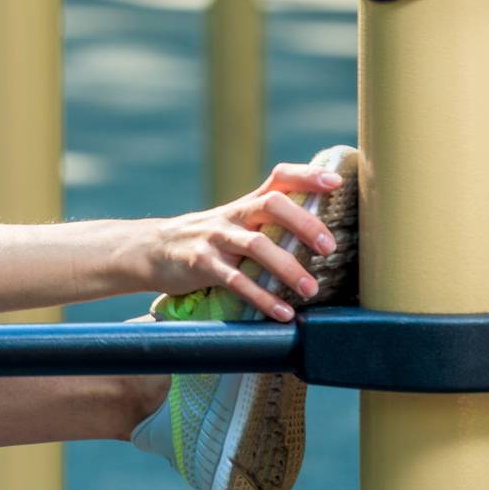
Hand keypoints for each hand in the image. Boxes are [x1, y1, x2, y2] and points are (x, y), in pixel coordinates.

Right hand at [149, 161, 343, 320]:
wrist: (152, 250)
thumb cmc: (206, 240)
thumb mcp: (234, 223)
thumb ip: (268, 224)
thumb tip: (321, 235)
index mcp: (245, 205)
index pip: (278, 178)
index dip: (307, 176)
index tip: (336, 182)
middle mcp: (232, 216)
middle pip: (271, 205)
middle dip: (305, 223)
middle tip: (329, 249)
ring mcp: (215, 238)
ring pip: (256, 245)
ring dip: (288, 268)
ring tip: (310, 290)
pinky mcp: (201, 264)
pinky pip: (236, 280)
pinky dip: (262, 297)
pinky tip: (282, 313)